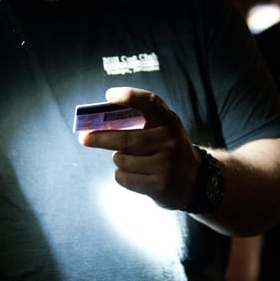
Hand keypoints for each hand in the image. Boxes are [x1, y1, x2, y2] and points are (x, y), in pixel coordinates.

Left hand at [80, 87, 200, 209]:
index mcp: (169, 120)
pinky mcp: (159, 185)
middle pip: (125, 138)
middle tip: (84, 138)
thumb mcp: (163, 129)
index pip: (149, 102)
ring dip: (118, 160)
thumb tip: (99, 122)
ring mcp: (166, 163)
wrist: (195, 181)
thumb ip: (140, 123)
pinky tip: (133, 174)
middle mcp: (169, 139)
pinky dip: (121, 175)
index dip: (129, 96)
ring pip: (122, 160)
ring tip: (129, 160)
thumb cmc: (167, 149)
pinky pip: (124, 178)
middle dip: (100, 138)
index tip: (109, 95)